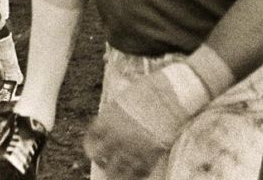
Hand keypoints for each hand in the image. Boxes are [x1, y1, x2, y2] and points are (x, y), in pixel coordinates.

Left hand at [83, 63, 206, 179]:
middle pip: (99, 157)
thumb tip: (110, 125)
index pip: (91, 138)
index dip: (90, 144)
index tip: (94, 147)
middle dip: (100, 160)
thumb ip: (114, 115)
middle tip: (104, 161)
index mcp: (107, 120)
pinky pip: (138, 172)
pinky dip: (135, 174)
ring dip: (116, 171)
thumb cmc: (149, 91)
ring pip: (116, 170)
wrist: (172, 95)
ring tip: (117, 172)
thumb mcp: (123, 99)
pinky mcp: (151, 155)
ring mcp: (133, 148)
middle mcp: (116, 137)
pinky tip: (136, 171)